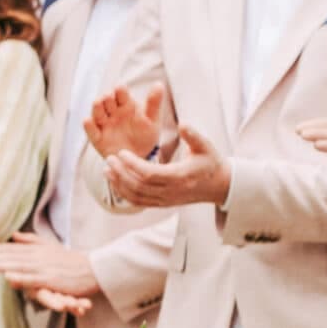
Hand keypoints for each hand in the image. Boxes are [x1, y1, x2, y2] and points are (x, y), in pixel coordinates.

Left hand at [0, 231, 102, 314]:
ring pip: (17, 265)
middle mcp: (37, 257)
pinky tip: (7, 276)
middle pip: (10, 256)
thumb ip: (31, 241)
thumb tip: (13, 235)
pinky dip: (20, 276)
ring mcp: (44, 268)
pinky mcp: (52, 279)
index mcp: (36, 250)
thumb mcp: (50, 247)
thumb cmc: (72, 261)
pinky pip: (33, 278)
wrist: (95, 269)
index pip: (10, 249)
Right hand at [83, 81, 164, 167]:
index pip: (120, 93)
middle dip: (106, 97)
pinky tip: (88, 121)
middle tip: (109, 97)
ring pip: (97, 112)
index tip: (120, 88)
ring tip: (98, 104)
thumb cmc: (146, 136)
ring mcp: (105, 125)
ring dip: (96, 107)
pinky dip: (88, 126)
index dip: (119, 90)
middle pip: (106, 100)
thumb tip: (159, 84)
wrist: (141, 157)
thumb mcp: (152, 120)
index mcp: (126, 105)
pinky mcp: (98, 138)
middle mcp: (113, 113)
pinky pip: (91, 131)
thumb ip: (154, 103)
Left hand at [102, 118, 230, 210]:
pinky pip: (139, 202)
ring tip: (107, 169)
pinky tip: (115, 181)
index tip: (121, 153)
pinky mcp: (163, 204)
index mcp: (180, 177)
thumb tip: (182, 124)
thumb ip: (193, 135)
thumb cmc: (210, 162)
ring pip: (136, 197)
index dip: (133, 164)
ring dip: (119, 184)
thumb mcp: (206, 146)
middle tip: (109, 159)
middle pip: (139, 187)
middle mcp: (171, 192)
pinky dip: (125, 193)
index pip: (150, 174)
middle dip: (121, 173)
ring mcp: (166, 200)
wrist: (219, 186)